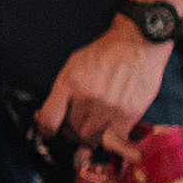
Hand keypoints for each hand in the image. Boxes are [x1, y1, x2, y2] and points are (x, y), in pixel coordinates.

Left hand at [38, 21, 169, 152]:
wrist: (137, 42)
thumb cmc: (106, 52)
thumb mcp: (74, 65)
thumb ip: (61, 91)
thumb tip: (45, 115)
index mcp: (69, 82)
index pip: (49, 120)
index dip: (47, 130)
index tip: (51, 130)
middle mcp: (87, 95)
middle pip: (72, 130)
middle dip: (73, 129)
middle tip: (80, 121)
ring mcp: (108, 106)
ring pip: (91, 138)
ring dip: (92, 134)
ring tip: (97, 122)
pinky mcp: (128, 113)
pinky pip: (113, 140)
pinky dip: (110, 138)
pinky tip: (111, 128)